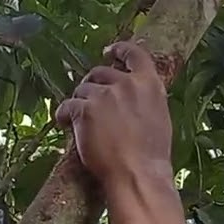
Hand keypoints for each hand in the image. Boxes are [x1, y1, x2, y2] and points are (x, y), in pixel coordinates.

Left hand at [56, 42, 172, 186]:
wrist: (136, 174)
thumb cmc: (152, 155)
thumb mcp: (159, 117)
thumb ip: (146, 99)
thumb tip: (134, 96)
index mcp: (149, 84)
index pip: (134, 53)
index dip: (119, 49)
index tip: (109, 51)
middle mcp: (126, 84)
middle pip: (101, 72)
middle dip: (93, 84)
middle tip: (91, 101)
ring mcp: (103, 95)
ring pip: (82, 90)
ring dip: (80, 103)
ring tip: (80, 121)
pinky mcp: (84, 110)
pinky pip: (67, 106)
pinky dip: (64, 115)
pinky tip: (65, 124)